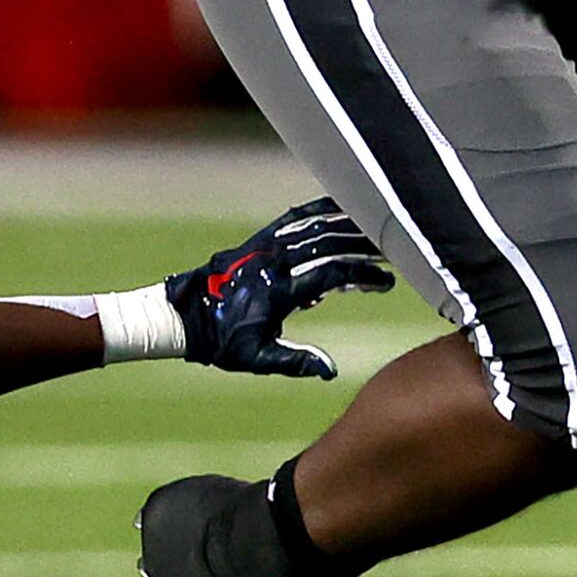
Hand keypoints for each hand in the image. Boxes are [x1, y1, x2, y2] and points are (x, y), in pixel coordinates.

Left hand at [164, 198, 392, 380]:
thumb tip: (331, 370)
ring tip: (376, 229)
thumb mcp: (259, 358)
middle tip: (392, 252)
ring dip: (347, 227)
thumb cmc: (222, 342)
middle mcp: (274, 264)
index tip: (385, 282)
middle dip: (364, 246)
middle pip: (329, 245)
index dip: (363, 276)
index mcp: (279, 292)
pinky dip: (318, 210)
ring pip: (314, 227)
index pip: (331, 275)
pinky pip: (293, 219)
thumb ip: (297, 360)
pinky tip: (340, 206)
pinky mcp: (259, 240)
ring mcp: (266, 247)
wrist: (184, 317)